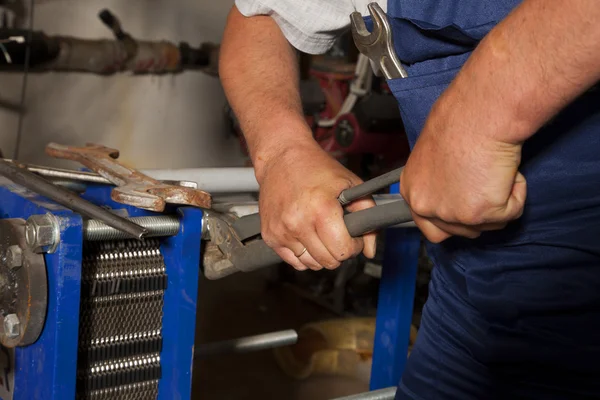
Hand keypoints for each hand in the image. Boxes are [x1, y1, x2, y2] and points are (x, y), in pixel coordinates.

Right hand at [257, 141, 376, 270]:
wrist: (281, 158)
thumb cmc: (316, 168)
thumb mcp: (350, 184)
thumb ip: (367, 214)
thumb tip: (370, 249)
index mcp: (321, 209)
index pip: (343, 250)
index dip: (354, 246)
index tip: (352, 237)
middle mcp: (298, 222)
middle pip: (328, 261)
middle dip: (339, 251)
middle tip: (338, 235)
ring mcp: (282, 231)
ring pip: (311, 264)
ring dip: (321, 254)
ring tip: (322, 234)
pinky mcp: (270, 235)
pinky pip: (294, 261)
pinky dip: (304, 254)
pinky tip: (307, 237)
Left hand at [400, 96, 526, 242]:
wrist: (479, 115)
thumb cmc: (460, 123)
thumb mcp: (435, 157)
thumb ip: (440, 183)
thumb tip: (457, 194)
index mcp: (412, 191)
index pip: (430, 226)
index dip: (454, 219)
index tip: (468, 206)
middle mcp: (425, 207)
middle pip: (460, 232)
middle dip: (479, 214)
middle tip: (488, 185)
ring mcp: (451, 213)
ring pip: (488, 225)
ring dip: (499, 201)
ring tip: (494, 170)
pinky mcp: (478, 214)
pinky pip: (510, 212)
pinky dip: (516, 193)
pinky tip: (506, 170)